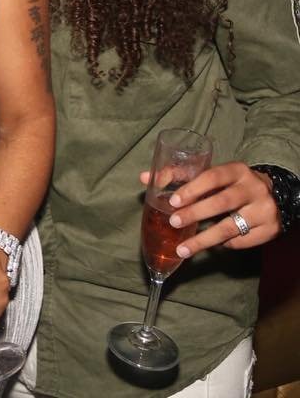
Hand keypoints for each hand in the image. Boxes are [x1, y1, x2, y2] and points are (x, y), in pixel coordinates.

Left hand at [140, 161, 279, 256]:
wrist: (275, 195)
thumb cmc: (231, 183)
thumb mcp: (212, 174)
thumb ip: (178, 175)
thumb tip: (144, 178)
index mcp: (237, 170)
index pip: (213, 177)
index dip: (192, 189)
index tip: (173, 201)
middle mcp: (253, 188)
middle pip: (222, 202)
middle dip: (195, 214)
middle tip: (173, 222)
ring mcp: (264, 210)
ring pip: (231, 227)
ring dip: (204, 239)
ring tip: (182, 249)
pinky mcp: (271, 230)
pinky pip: (242, 241)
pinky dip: (224, 244)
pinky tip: (211, 245)